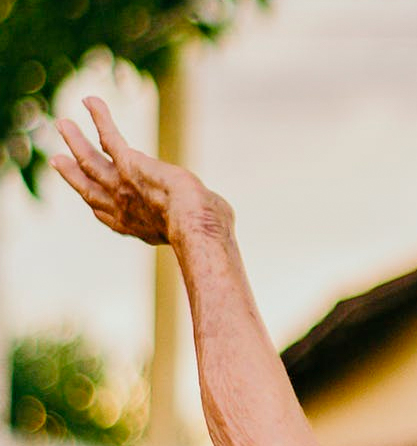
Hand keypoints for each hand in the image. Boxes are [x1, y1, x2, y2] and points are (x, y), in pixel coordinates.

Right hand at [49, 96, 231, 245]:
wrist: (196, 225)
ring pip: (90, 160)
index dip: (96, 206)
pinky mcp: (129, 163)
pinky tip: (90, 100)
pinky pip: (109, 136)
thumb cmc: (206, 230)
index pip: (108, 216)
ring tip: (62, 123)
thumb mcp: (200, 226)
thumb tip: (215, 212)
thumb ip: (198, 217)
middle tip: (57, 160)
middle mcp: (121, 208)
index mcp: (137, 227)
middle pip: (89, 188)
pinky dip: (100, 117)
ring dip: (75, 140)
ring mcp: (121, 185)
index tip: (87, 197)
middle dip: (72, 174)